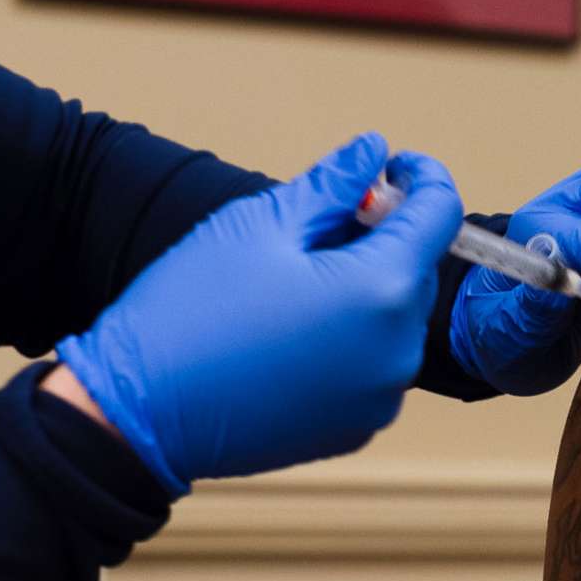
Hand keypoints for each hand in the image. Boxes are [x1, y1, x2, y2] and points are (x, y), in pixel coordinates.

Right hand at [56, 133, 463, 492]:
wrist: (140, 414)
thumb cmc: (192, 310)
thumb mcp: (260, 224)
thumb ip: (332, 184)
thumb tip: (372, 152)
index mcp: (381, 290)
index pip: (439, 212)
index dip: (419, 176)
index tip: (388, 167)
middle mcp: (397, 351)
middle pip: (414, 268)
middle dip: (380, 236)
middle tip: (314, 225)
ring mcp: (379, 398)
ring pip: (392, 319)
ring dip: (361, 290)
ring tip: (288, 284)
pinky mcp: (354, 428)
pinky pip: (370, 364)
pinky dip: (347, 339)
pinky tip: (287, 331)